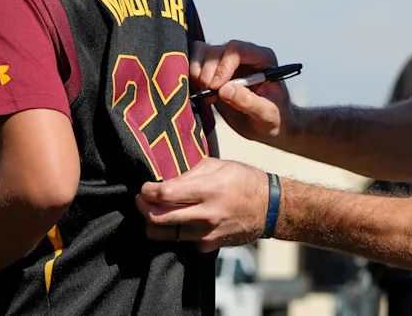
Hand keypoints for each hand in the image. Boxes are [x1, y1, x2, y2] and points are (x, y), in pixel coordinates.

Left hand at [136, 158, 269, 252]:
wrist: (269, 208)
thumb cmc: (243, 181)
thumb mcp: (218, 166)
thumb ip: (190, 173)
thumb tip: (165, 181)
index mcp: (208, 190)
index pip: (165, 194)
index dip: (148, 191)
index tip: (145, 187)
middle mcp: (206, 214)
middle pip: (159, 218)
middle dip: (143, 208)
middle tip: (141, 200)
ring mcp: (207, 234)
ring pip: (166, 235)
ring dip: (154, 223)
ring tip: (154, 211)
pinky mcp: (209, 246)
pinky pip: (183, 240)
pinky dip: (177, 231)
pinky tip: (181, 220)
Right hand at [190, 40, 299, 145]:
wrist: (266, 126)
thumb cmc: (273, 119)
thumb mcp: (267, 115)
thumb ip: (248, 102)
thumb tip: (224, 90)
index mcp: (263, 58)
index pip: (237, 49)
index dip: (223, 66)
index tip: (216, 88)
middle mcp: (243, 54)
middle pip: (216, 50)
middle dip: (208, 73)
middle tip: (210, 96)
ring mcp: (226, 60)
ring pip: (201, 51)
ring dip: (197, 72)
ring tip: (205, 94)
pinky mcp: (212, 69)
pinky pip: (194, 60)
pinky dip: (191, 74)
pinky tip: (199, 92)